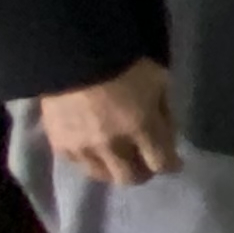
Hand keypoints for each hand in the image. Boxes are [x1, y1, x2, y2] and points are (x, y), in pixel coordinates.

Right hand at [38, 57, 180, 184]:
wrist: (71, 54)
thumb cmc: (123, 63)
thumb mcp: (158, 81)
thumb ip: (163, 110)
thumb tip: (164, 132)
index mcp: (142, 127)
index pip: (162, 163)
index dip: (171, 165)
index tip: (173, 162)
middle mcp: (113, 145)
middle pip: (132, 178)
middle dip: (143, 171)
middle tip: (144, 161)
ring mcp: (84, 148)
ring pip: (103, 176)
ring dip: (115, 170)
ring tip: (118, 159)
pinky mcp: (60, 145)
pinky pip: (79, 164)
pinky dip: (91, 160)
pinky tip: (94, 150)